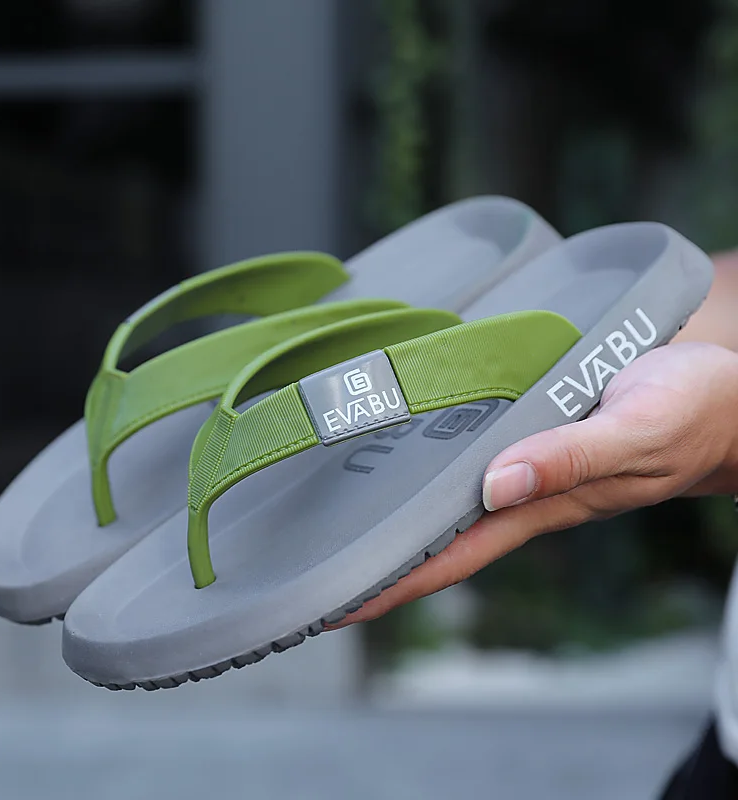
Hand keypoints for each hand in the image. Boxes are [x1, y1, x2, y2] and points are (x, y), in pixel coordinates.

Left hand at [335, 342, 737, 625]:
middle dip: (376, 562)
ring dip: (394, 518)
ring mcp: (524, 467)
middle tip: (310, 572)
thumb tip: (498, 484)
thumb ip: (572, 457)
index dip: (392, 583)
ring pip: (445, 502)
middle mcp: (522, 493)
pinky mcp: (531, 434)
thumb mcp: (636, 431)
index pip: (451, 556)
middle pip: (435, 538)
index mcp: (542, 504)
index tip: (333, 607)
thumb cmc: (691, 413)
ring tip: (335, 525)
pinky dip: (428, 470)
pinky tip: (399, 462)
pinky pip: (466, 460)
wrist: (728, 397)